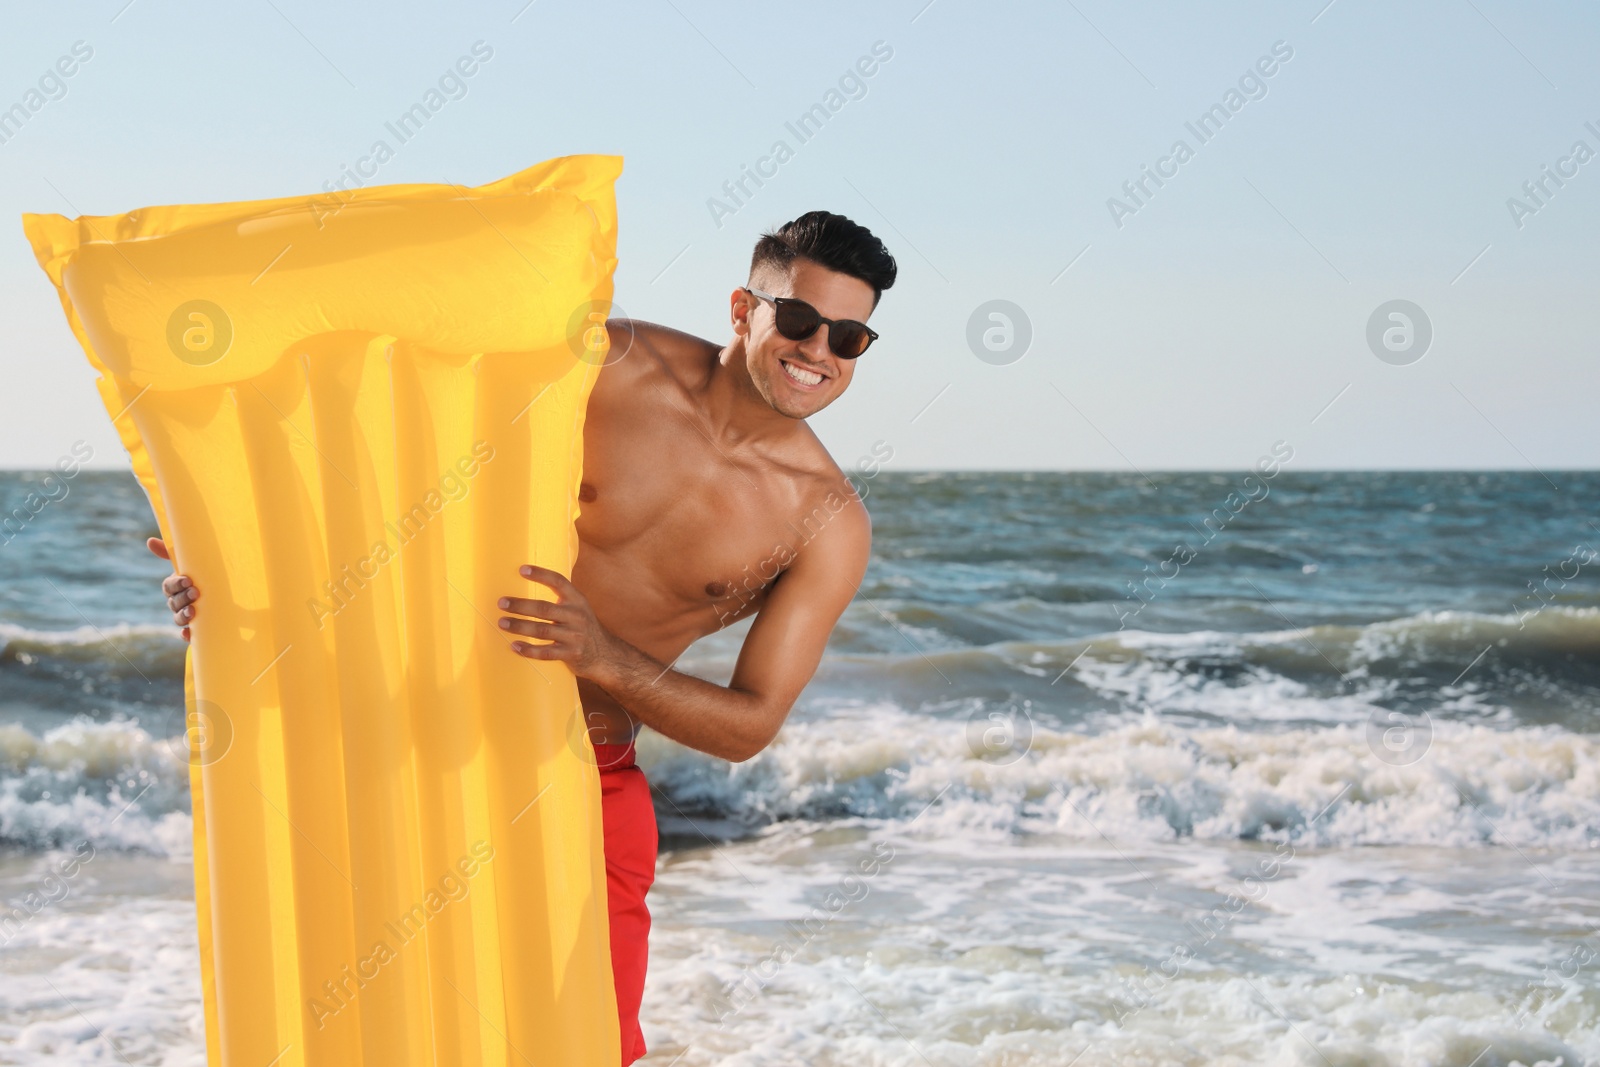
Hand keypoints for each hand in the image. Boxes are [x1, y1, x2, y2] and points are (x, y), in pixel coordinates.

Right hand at [147, 537, 196, 642]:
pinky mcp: (196, 629)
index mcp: (176, 588)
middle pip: (173, 602)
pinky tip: (189, 634)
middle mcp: (178, 603)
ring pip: (178, 618)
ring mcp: (186, 616)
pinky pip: (187, 635)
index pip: (168, 586)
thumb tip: (149, 541)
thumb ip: (173, 553)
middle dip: (183, 598)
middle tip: (196, 592)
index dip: (176, 584)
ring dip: (183, 615)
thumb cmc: (205, 577)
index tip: (188, 579)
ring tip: (193, 612)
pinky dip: (186, 635)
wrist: (227, 600)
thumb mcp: (194, 565)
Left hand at [498, 565, 621, 682]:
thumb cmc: (583, 628)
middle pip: (544, 608)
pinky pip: (545, 652)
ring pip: (542, 630)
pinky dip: (528, 650)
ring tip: (502, 623)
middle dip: (520, 605)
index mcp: (577, 600)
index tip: (522, 570)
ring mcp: (574, 636)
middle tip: (501, 603)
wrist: (605, 654)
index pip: (559, 582)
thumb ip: (561, 599)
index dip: (541, 574)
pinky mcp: (571, 654)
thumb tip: (529, 585)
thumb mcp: (578, 608)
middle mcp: (576, 616)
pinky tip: (514, 646)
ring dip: (519, 626)